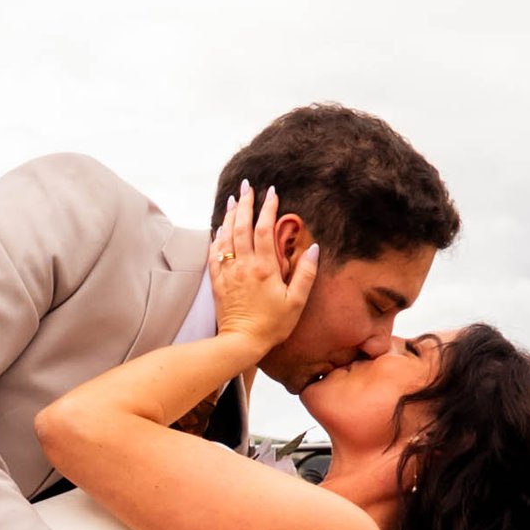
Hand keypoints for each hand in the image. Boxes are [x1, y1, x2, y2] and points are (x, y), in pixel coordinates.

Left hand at [208, 181, 317, 359]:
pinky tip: (219, 228)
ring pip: (226, 236)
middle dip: (245, 203)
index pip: (264, 229)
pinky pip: (215, 253)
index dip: (267, 208)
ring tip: (233, 199)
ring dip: (229, 216)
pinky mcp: (218, 282)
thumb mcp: (296, 302)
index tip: (271, 192)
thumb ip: (305, 274)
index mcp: (264, 268)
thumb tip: (314, 249)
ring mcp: (228, 273)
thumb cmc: (271, 325)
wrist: (240, 343)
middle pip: (241, 226)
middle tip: (248, 186)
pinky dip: (217, 237)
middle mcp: (243, 266)